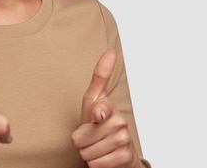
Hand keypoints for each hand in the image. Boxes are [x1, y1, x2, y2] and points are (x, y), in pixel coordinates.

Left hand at [71, 50, 141, 167]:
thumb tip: (111, 51)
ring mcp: (123, 140)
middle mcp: (120, 122)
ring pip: (87, 152)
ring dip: (87, 152)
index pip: (100, 109)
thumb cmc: (99, 123)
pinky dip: (95, 163)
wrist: (115, 150)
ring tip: (96, 146)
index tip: (98, 116)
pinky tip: (103, 156)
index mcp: (109, 107)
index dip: (97, 114)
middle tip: (90, 136)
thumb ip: (100, 77)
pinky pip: (95, 164)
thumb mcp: (93, 99)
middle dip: (82, 140)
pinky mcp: (124, 158)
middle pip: (82, 137)